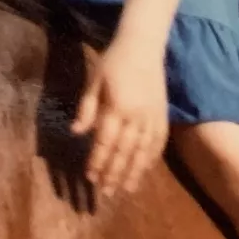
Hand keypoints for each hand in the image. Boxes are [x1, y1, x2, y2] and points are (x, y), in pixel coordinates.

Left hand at [74, 31, 169, 198]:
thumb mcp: (93, 81)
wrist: (143, 46)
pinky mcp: (163, 115)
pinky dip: (151, 158)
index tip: (90, 177)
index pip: (105, 142)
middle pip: (124, 152)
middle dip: (114, 173)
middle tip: (106, 192)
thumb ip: (86, 108)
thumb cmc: (113, 62)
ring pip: (143, 151)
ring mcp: (152, 117)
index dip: (98, 161)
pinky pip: (158, 142)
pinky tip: (145, 170)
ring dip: (134, 172)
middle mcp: (137, 116)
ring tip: (126, 189)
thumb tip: (76, 133)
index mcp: (117, 107)